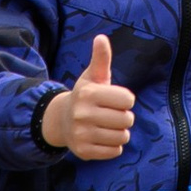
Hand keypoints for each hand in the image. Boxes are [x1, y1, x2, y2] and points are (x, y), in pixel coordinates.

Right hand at [41, 33, 136, 162]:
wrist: (62, 120)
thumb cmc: (86, 96)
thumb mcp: (93, 76)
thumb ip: (101, 59)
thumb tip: (101, 38)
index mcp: (88, 94)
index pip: (128, 100)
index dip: (125, 100)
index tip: (114, 99)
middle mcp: (82, 114)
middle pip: (127, 120)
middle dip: (124, 117)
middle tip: (111, 114)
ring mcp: (82, 134)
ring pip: (122, 137)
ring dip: (120, 132)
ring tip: (108, 126)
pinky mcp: (84, 151)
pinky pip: (115, 152)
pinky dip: (114, 146)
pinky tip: (103, 138)